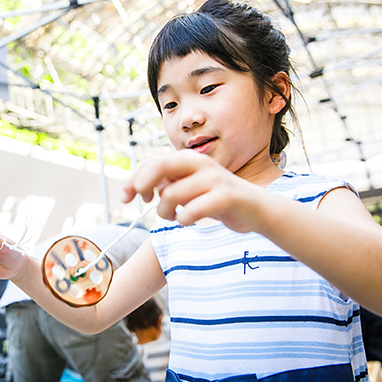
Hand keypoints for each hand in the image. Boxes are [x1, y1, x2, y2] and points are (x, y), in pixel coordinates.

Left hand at [122, 150, 269, 232]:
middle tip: (144, 203)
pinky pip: (191, 210)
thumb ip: (168, 182)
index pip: (152, 162)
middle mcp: (200, 164)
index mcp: (189, 159)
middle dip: (142, 185)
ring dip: (165, 212)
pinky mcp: (225, 197)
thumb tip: (141, 186)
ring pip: (171, 194)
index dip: (134, 179)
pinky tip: (188, 221)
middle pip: (159, 167)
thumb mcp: (190, 187)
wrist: (255, 208)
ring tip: (173, 217)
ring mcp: (213, 179)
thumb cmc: (216, 198)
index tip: (125, 196)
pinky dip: (183, 220)